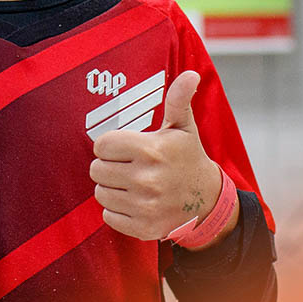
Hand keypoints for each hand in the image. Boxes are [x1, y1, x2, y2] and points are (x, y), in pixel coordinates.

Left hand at [89, 70, 221, 240]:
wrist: (207, 200)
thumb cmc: (188, 158)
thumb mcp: (183, 127)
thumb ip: (179, 100)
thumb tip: (190, 74)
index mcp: (151, 150)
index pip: (102, 145)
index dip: (110, 145)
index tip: (124, 148)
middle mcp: (146, 179)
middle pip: (96, 170)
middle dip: (108, 166)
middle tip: (127, 166)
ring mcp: (144, 205)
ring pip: (100, 193)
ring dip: (111, 188)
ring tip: (131, 183)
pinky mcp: (143, 227)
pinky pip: (108, 216)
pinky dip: (117, 210)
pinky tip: (134, 202)